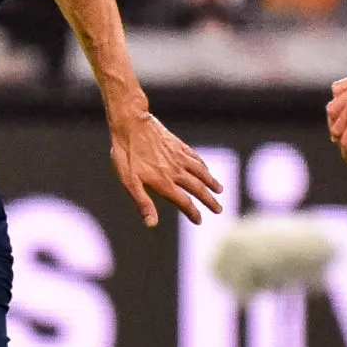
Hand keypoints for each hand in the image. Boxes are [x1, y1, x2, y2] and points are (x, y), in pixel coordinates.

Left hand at [109, 110, 223, 225]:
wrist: (131, 123)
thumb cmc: (126, 154)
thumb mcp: (129, 181)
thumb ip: (142, 202)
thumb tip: (151, 224)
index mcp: (164, 183)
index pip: (184, 202)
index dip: (193, 213)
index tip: (199, 220)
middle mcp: (176, 171)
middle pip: (198, 189)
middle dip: (209, 201)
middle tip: (218, 209)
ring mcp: (179, 157)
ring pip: (201, 172)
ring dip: (211, 182)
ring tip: (220, 189)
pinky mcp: (178, 145)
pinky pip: (195, 158)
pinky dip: (203, 166)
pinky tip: (205, 168)